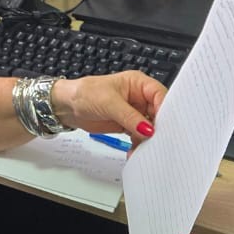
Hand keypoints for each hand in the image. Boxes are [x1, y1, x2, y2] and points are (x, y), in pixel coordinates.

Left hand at [51, 71, 165, 142]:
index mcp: (138, 83)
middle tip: (158, 140)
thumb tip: (148, 129)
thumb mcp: (109, 103)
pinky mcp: (127, 124)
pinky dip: (138, 143)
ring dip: (148, 138)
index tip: (166, 124)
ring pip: (150, 126)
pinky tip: (135, 150)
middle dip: (158, 127)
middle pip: (158, 113)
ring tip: (144, 148)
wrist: (67, 106)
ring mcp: (134, 111)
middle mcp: (139, 97)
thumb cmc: (85, 93)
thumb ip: (130, 117)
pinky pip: (139, 135)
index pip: (160, 95)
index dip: (165, 109)